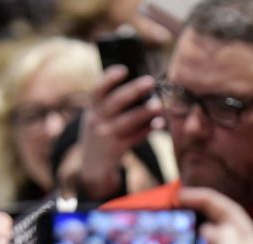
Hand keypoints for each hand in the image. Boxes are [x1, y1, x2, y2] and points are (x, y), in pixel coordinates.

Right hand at [73, 66, 161, 199]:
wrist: (93, 164)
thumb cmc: (103, 131)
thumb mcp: (99, 116)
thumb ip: (113, 102)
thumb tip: (144, 84)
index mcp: (93, 108)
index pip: (97, 90)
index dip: (109, 79)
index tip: (124, 69)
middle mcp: (96, 120)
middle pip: (114, 103)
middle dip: (133, 91)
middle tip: (150, 81)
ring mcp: (105, 136)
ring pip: (126, 121)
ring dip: (143, 112)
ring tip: (159, 104)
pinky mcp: (116, 149)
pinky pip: (134, 138)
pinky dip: (147, 130)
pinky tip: (159, 123)